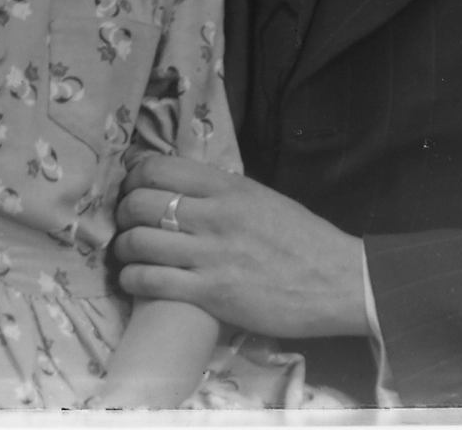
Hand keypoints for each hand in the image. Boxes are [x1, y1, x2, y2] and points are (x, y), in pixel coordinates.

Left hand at [111, 154, 369, 338]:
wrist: (340, 282)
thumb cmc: (302, 240)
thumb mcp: (261, 198)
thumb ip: (220, 191)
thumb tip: (178, 186)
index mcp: (227, 187)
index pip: (157, 168)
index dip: (132, 177)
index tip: (131, 188)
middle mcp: (214, 215)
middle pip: (139, 202)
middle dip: (122, 213)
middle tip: (125, 224)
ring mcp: (211, 256)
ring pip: (139, 241)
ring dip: (123, 248)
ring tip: (127, 254)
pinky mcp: (212, 294)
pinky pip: (151, 282)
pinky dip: (132, 280)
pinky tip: (134, 281)